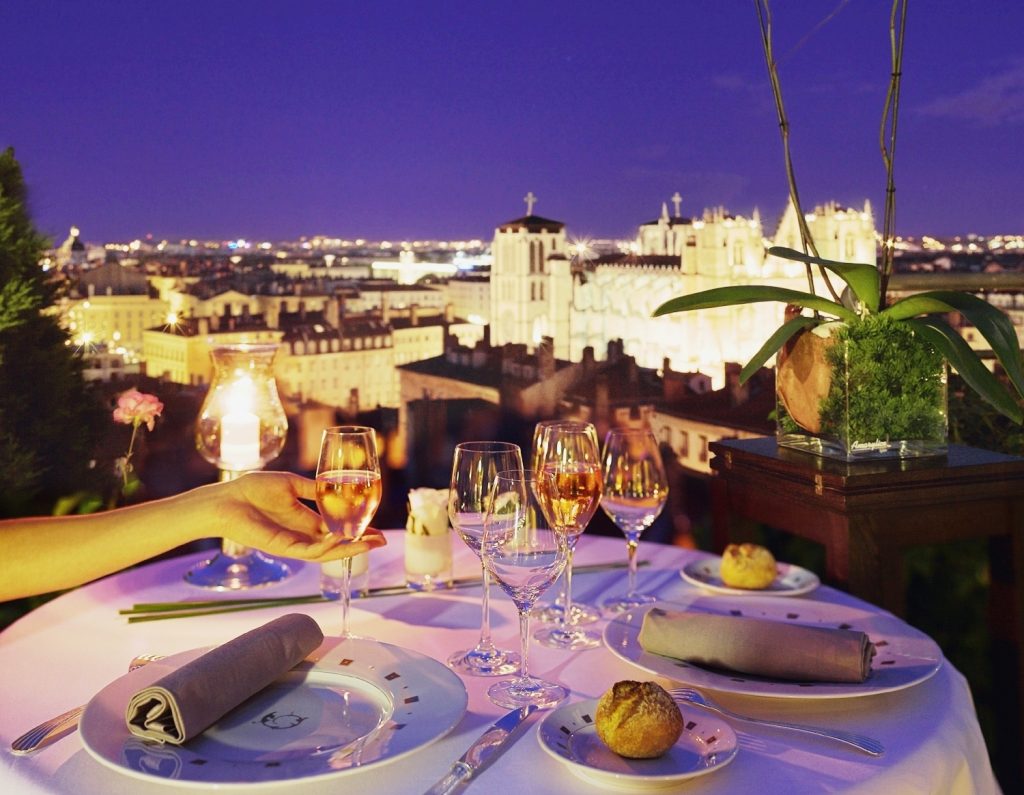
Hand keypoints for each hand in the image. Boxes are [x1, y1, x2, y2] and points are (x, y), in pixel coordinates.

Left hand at [215, 472, 386, 561]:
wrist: (226, 499)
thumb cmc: (252, 489)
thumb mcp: (291, 484)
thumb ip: (313, 488)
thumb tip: (335, 486)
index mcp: (304, 520)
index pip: (336, 530)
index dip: (356, 531)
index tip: (375, 528)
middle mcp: (302, 535)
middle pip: (337, 545)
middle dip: (360, 544)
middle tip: (383, 540)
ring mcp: (294, 544)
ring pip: (328, 553)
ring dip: (350, 549)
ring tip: (371, 543)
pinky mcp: (284, 548)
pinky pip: (310, 552)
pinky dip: (328, 547)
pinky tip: (342, 540)